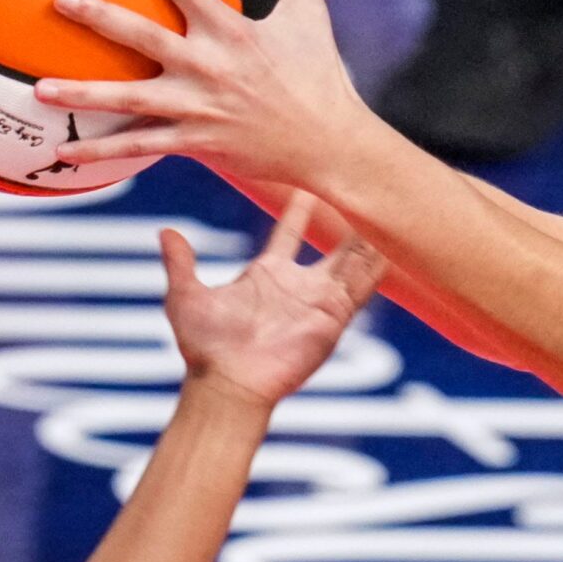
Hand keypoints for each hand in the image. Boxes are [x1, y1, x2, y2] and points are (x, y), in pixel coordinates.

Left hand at [36, 0, 371, 187]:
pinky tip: (64, 153)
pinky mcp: (196, 145)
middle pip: (145, 37)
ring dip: (84, 94)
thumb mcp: (310, 13)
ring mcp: (198, 110)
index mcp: (231, 32)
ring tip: (40, 88)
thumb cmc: (320, 77)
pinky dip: (102, 153)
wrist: (329, 145)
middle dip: (101, 17)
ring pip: (130, 100)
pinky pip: (140, 148)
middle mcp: (209, 69)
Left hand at [162, 193, 384, 407]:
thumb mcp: (185, 296)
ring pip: (354, 258)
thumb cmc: (205, 348)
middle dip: (347, 215)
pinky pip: (362, 285)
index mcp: (267, 274)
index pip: (290, 231)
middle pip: (331, 241)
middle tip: (363, 183)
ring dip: (371, 233)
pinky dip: (380, 263)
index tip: (309, 178)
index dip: (300, 207)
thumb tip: (166, 233)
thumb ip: (181, 263)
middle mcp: (298, 285)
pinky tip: (397, 240)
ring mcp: (319, 300)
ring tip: (391, 201)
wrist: (227, 383)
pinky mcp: (334, 317)